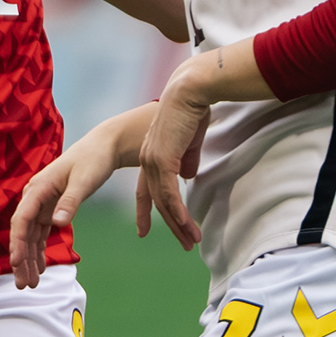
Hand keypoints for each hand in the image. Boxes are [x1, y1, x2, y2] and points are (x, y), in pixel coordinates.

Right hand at [5, 102, 198, 286]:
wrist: (103, 147)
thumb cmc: (94, 160)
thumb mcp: (84, 181)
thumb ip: (70, 202)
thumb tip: (57, 224)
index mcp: (38, 188)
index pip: (21, 221)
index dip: (17, 244)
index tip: (17, 264)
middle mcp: (35, 196)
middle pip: (22, 233)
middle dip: (21, 259)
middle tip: (24, 285)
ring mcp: (42, 203)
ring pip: (31, 236)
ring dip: (30, 259)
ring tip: (31, 283)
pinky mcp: (51, 208)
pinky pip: (41, 234)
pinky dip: (40, 250)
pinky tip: (41, 268)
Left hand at [138, 66, 215, 235]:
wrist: (189, 92)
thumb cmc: (193, 110)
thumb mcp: (191, 140)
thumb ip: (188, 159)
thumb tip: (189, 176)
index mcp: (152, 156)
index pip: (146, 190)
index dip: (146, 212)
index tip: (143, 231)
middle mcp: (148, 161)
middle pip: (158, 201)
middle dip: (172, 225)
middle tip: (185, 245)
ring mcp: (153, 161)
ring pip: (165, 202)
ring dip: (180, 224)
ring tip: (192, 241)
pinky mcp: (162, 160)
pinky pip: (169, 193)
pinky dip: (178, 210)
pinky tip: (185, 224)